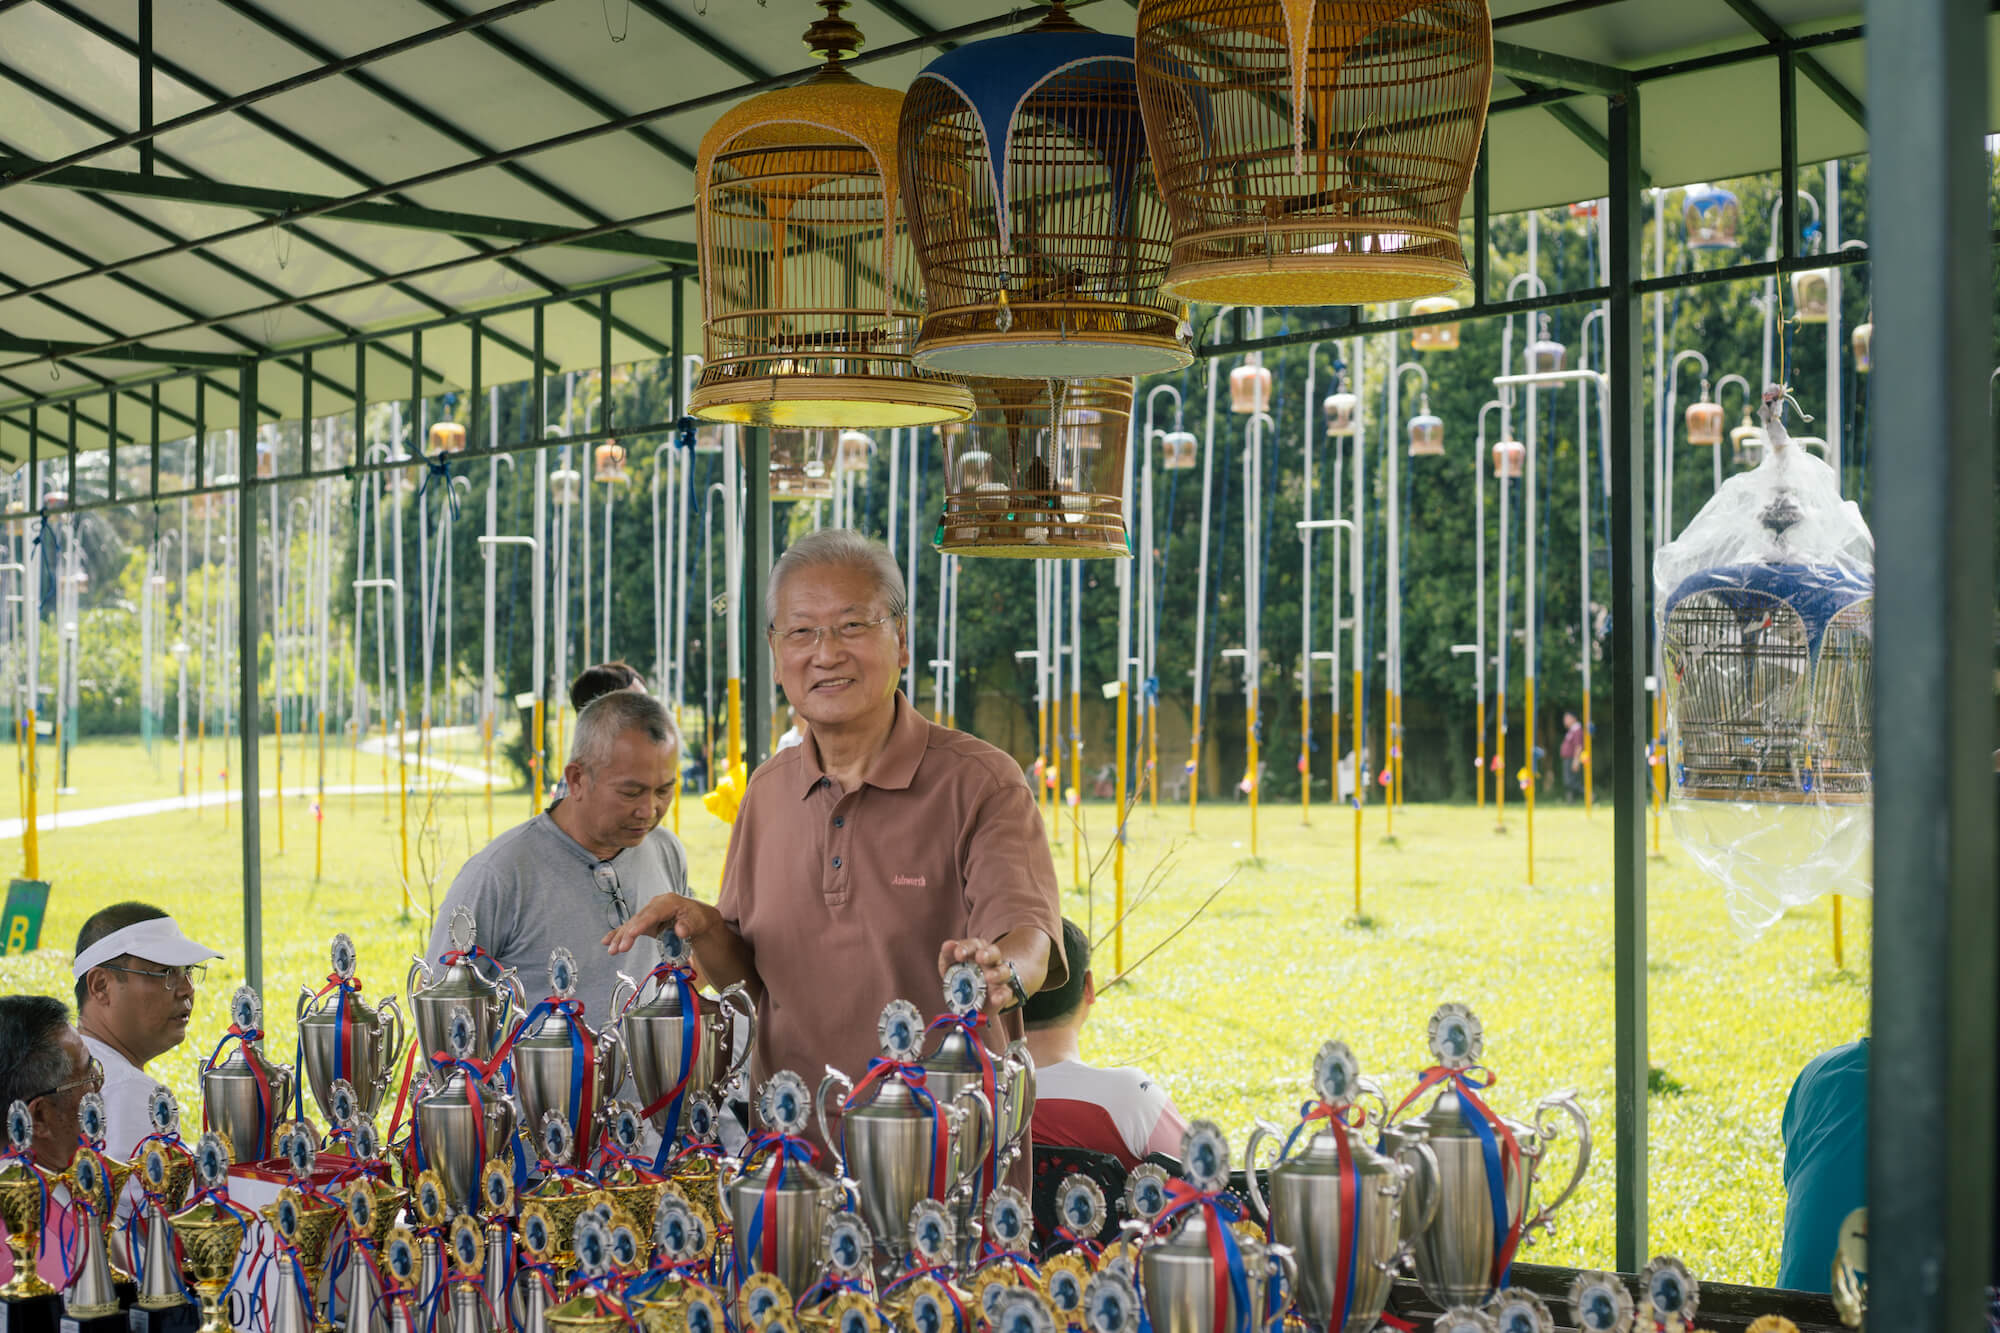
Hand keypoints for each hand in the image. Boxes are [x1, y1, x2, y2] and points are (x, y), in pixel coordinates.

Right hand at [603, 895, 721, 956]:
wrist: (696, 917)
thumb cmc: (697, 918)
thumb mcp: (697, 921)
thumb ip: (688, 926)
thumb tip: (680, 931)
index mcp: (668, 902)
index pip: (653, 913)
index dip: (641, 924)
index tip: (632, 934)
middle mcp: (655, 905)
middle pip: (638, 920)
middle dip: (627, 934)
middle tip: (619, 948)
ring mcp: (648, 912)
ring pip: (631, 924)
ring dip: (620, 937)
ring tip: (611, 950)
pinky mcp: (644, 922)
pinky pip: (629, 927)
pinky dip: (618, 934)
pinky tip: (606, 942)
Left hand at [938, 937, 1014, 1017]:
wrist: (968, 996)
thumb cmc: (960, 973)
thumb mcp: (949, 962)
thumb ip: (948, 953)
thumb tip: (948, 944)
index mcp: (977, 949)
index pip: (974, 944)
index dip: (966, 948)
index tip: (958, 954)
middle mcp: (991, 960)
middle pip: (993, 953)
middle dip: (987, 954)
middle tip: (980, 957)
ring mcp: (999, 976)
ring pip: (1004, 971)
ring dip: (997, 973)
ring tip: (989, 977)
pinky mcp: (1003, 993)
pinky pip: (1006, 993)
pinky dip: (1001, 996)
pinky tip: (995, 999)